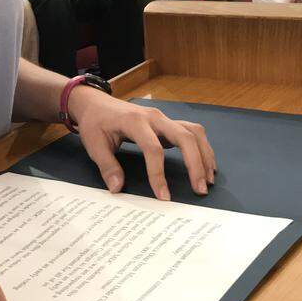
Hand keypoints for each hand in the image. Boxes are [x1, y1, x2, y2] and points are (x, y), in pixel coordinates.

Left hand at [68, 88, 215, 198]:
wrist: (96, 103)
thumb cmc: (95, 122)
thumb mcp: (93, 144)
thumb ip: (106, 165)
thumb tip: (117, 188)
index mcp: (135, 122)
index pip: (153, 149)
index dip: (158, 174)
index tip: (163, 197)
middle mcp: (154, 117)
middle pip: (183, 136)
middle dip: (195, 163)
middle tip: (200, 189)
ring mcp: (163, 119)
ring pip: (193, 132)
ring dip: (204, 155)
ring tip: (207, 180)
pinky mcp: (167, 124)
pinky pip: (191, 132)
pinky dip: (202, 148)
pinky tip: (206, 165)